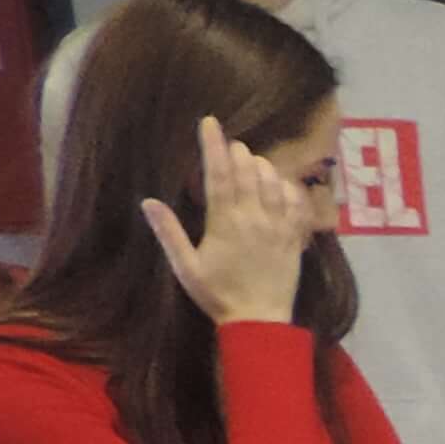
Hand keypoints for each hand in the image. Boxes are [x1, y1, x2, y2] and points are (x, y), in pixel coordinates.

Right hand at [140, 116, 313, 326]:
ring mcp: (278, 227)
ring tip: (253, 162)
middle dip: (239, 152)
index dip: (213, 145)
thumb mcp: (186, 267)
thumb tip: (148, 202)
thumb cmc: (217, 295)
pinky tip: (280, 185)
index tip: (210, 122)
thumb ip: (169, 233)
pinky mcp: (295, 238)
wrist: (259, 321)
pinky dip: (288, 188)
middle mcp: (254, 218)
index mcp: (225, 222)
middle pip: (248, 171)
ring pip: (274, 182)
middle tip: (232, 146)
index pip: (218, 174)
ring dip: (263, 166)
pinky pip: (297, 204)